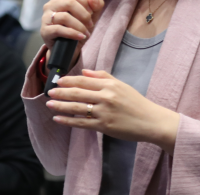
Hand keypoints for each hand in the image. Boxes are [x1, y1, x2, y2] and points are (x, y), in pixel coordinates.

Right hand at [40, 0, 104, 69]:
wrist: (69, 49)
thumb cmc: (79, 27)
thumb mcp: (91, 15)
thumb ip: (96, 4)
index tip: (91, 11)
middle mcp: (51, 5)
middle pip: (69, 2)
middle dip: (84, 14)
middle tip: (90, 23)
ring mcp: (46, 17)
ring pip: (65, 17)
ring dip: (80, 26)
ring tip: (86, 33)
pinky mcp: (44, 31)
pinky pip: (59, 29)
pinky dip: (73, 33)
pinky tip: (80, 37)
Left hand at [47, 69, 179, 153]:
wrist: (150, 121)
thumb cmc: (136, 103)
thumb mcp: (122, 85)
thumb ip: (103, 76)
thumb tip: (85, 72)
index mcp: (110, 85)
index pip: (84, 80)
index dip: (69, 80)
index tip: (58, 80)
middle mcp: (106, 97)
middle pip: (78, 92)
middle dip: (61, 91)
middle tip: (49, 91)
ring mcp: (104, 112)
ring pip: (77, 107)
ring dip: (61, 105)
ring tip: (49, 103)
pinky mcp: (103, 126)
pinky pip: (81, 123)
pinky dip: (68, 121)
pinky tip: (58, 119)